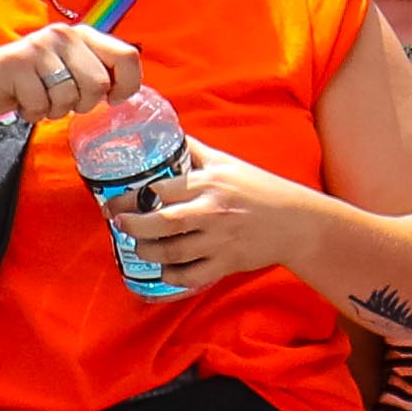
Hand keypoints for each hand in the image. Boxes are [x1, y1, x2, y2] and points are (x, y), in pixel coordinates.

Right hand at [0, 25, 143, 128]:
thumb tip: (125, 91)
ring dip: (55, 110)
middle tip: (62, 100)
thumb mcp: (72, 73)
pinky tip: (22, 100)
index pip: (128, 56)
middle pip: (99, 83)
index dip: (127, 85)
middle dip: (83, 104)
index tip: (113, 99)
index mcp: (84, 35)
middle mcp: (64, 35)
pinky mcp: (16, 62)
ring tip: (40, 98)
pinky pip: (41, 104)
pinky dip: (33, 113)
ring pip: (69, 96)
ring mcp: (39, 46)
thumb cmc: (35, 82)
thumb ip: (100, 74)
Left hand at [113, 139, 333, 290]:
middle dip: (132, 226)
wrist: (298, 222)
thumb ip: (194, 152)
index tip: (113, 203)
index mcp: (209, 184)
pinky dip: (172, 275)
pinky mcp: (228, 263)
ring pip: (172, 251)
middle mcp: (212, 212)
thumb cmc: (261, 190)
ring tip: (139, 247)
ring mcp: (220, 240)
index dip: (130, 198)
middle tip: (120, 225)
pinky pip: (192, 275)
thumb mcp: (228, 163)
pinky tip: (164, 269)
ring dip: (147, 251)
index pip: (159, 190)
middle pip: (160, 223)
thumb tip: (166, 134)